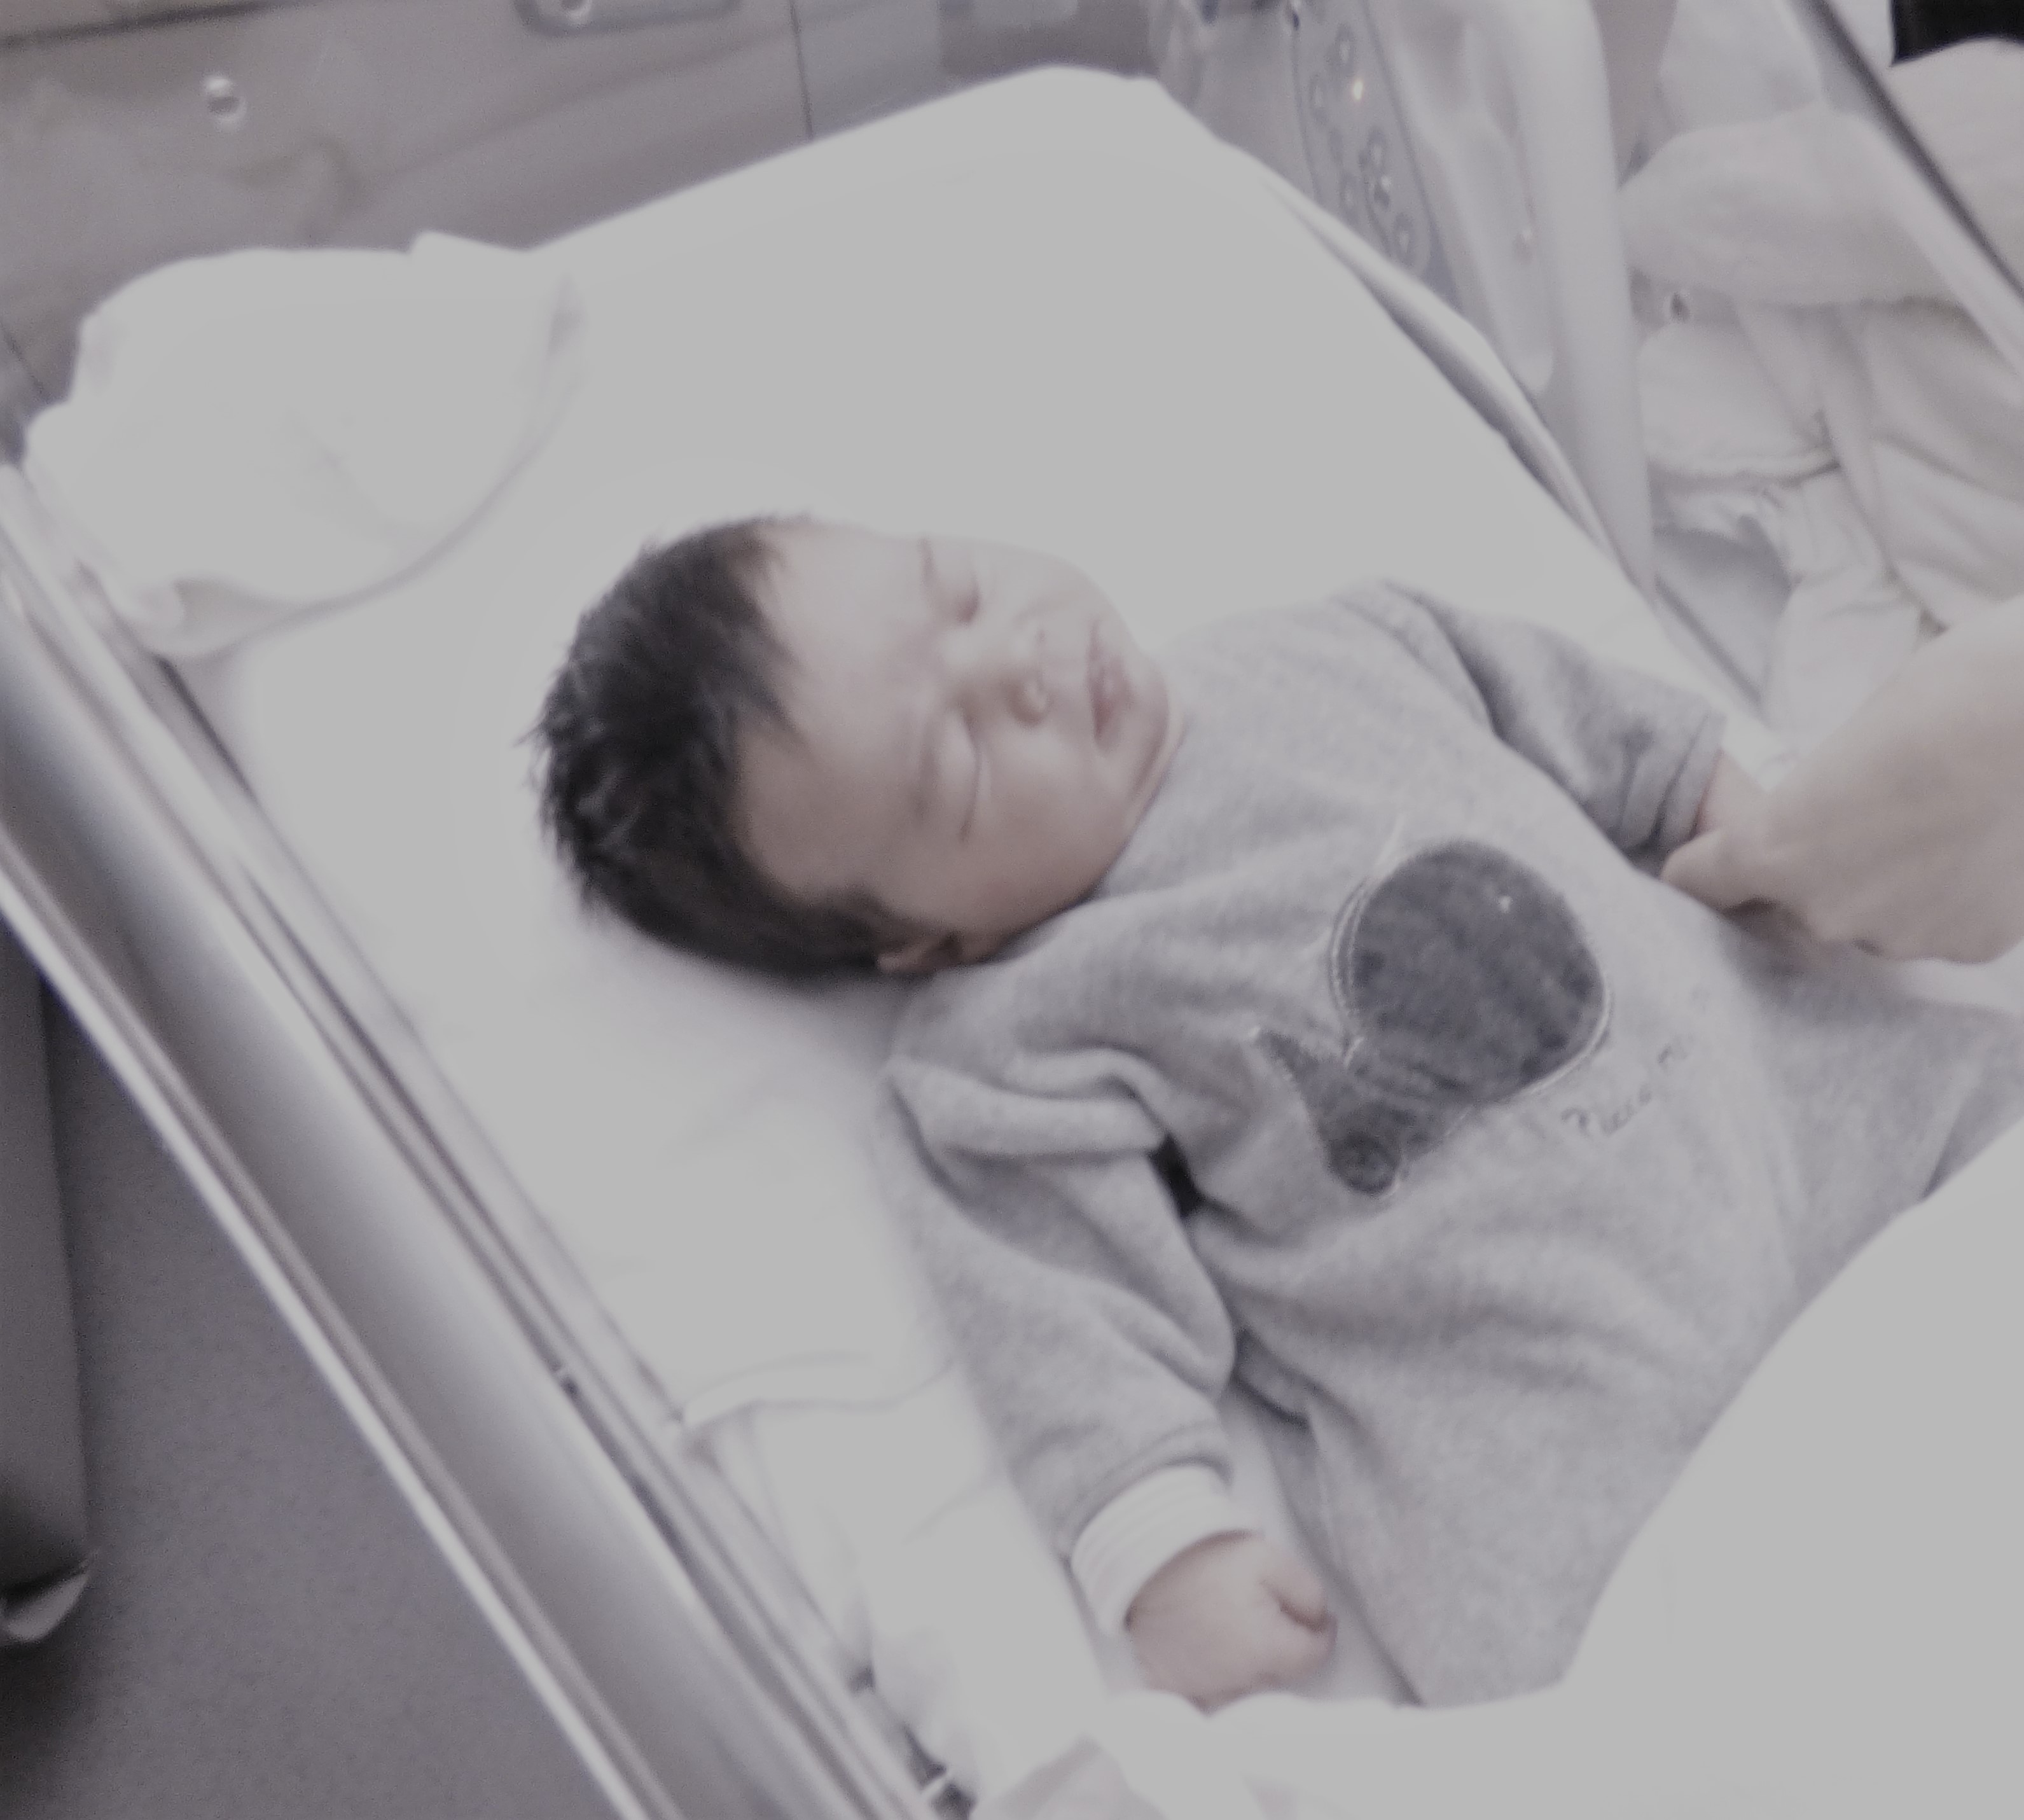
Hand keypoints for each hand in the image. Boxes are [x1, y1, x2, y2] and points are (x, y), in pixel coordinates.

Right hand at [1125, 1532, 1334, 1709]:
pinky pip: (1207, 1695)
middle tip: (1278, 1615)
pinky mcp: (1173, 1684)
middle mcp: (1236, 1680)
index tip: (1320, 1617)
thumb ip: (1309, 1595)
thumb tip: (1320, 1622)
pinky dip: (1216, 1680)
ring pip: (1247, 1688)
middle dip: (1288, 1650)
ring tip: (1245, 1631)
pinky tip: (1214, 1653)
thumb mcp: (1272, 1559)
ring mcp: (1201, 1687)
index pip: (1312, 1657)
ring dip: (1254, 1667)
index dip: (1323, 1635)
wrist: (1145, 1556)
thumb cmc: (1211, 1556)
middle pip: (1280, 1675)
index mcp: (1264, 1650)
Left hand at [1662, 602, 2023, 962]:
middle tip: (1864, 819)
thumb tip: (1816, 826)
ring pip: (1869, 919)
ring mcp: (1899, 936)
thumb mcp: (1841, 748)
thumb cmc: (1944, 701)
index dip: (1706, 865)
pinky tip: (1976, 850)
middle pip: (1791, 904)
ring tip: (1932, 828)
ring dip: (1885, 888)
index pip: (1698, 882)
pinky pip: (1936, 926)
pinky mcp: (1968, 945)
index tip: (1711, 858)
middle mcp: (1823, 912)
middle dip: (1813, 872)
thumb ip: (1808, 807)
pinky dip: (1948, 899)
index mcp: (1771, 853)